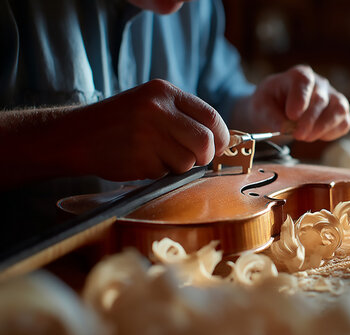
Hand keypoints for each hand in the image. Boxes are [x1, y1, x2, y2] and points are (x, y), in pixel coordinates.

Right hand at [67, 79, 228, 179]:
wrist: (74, 135)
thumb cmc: (121, 122)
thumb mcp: (151, 104)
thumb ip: (183, 117)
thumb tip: (222, 141)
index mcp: (164, 92)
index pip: (211, 116)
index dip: (221, 137)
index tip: (220, 147)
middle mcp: (157, 110)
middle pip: (205, 142)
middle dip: (205, 156)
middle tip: (194, 159)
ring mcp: (148, 134)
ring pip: (188, 162)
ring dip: (179, 166)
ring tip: (157, 156)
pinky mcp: (139, 159)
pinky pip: (166, 173)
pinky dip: (159, 172)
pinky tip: (141, 161)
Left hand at [242, 65, 349, 141]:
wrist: (277, 110)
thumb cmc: (269, 104)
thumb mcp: (261, 107)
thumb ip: (270, 116)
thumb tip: (285, 128)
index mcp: (299, 75)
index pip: (304, 81)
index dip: (300, 99)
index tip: (291, 116)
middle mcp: (319, 83)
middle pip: (320, 99)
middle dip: (308, 121)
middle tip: (297, 135)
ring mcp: (333, 97)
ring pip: (338, 110)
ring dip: (322, 128)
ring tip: (305, 137)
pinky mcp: (340, 113)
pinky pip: (344, 123)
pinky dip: (331, 133)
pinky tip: (315, 135)